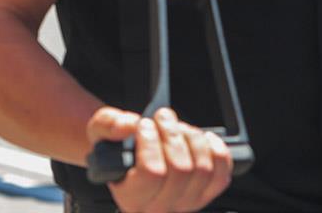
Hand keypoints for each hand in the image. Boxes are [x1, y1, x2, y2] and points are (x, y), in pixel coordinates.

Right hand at [88, 106, 231, 212]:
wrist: (129, 157)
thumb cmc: (115, 148)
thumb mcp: (100, 131)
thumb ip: (108, 125)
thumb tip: (129, 126)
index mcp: (131, 197)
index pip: (152, 173)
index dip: (151, 142)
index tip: (144, 125)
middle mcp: (159, 207)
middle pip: (180, 169)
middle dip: (172, 133)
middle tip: (160, 118)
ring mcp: (185, 204)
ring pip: (202, 169)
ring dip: (191, 137)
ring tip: (176, 126)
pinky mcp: (204, 195)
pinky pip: (222, 175)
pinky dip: (217, 151)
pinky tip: (202, 138)